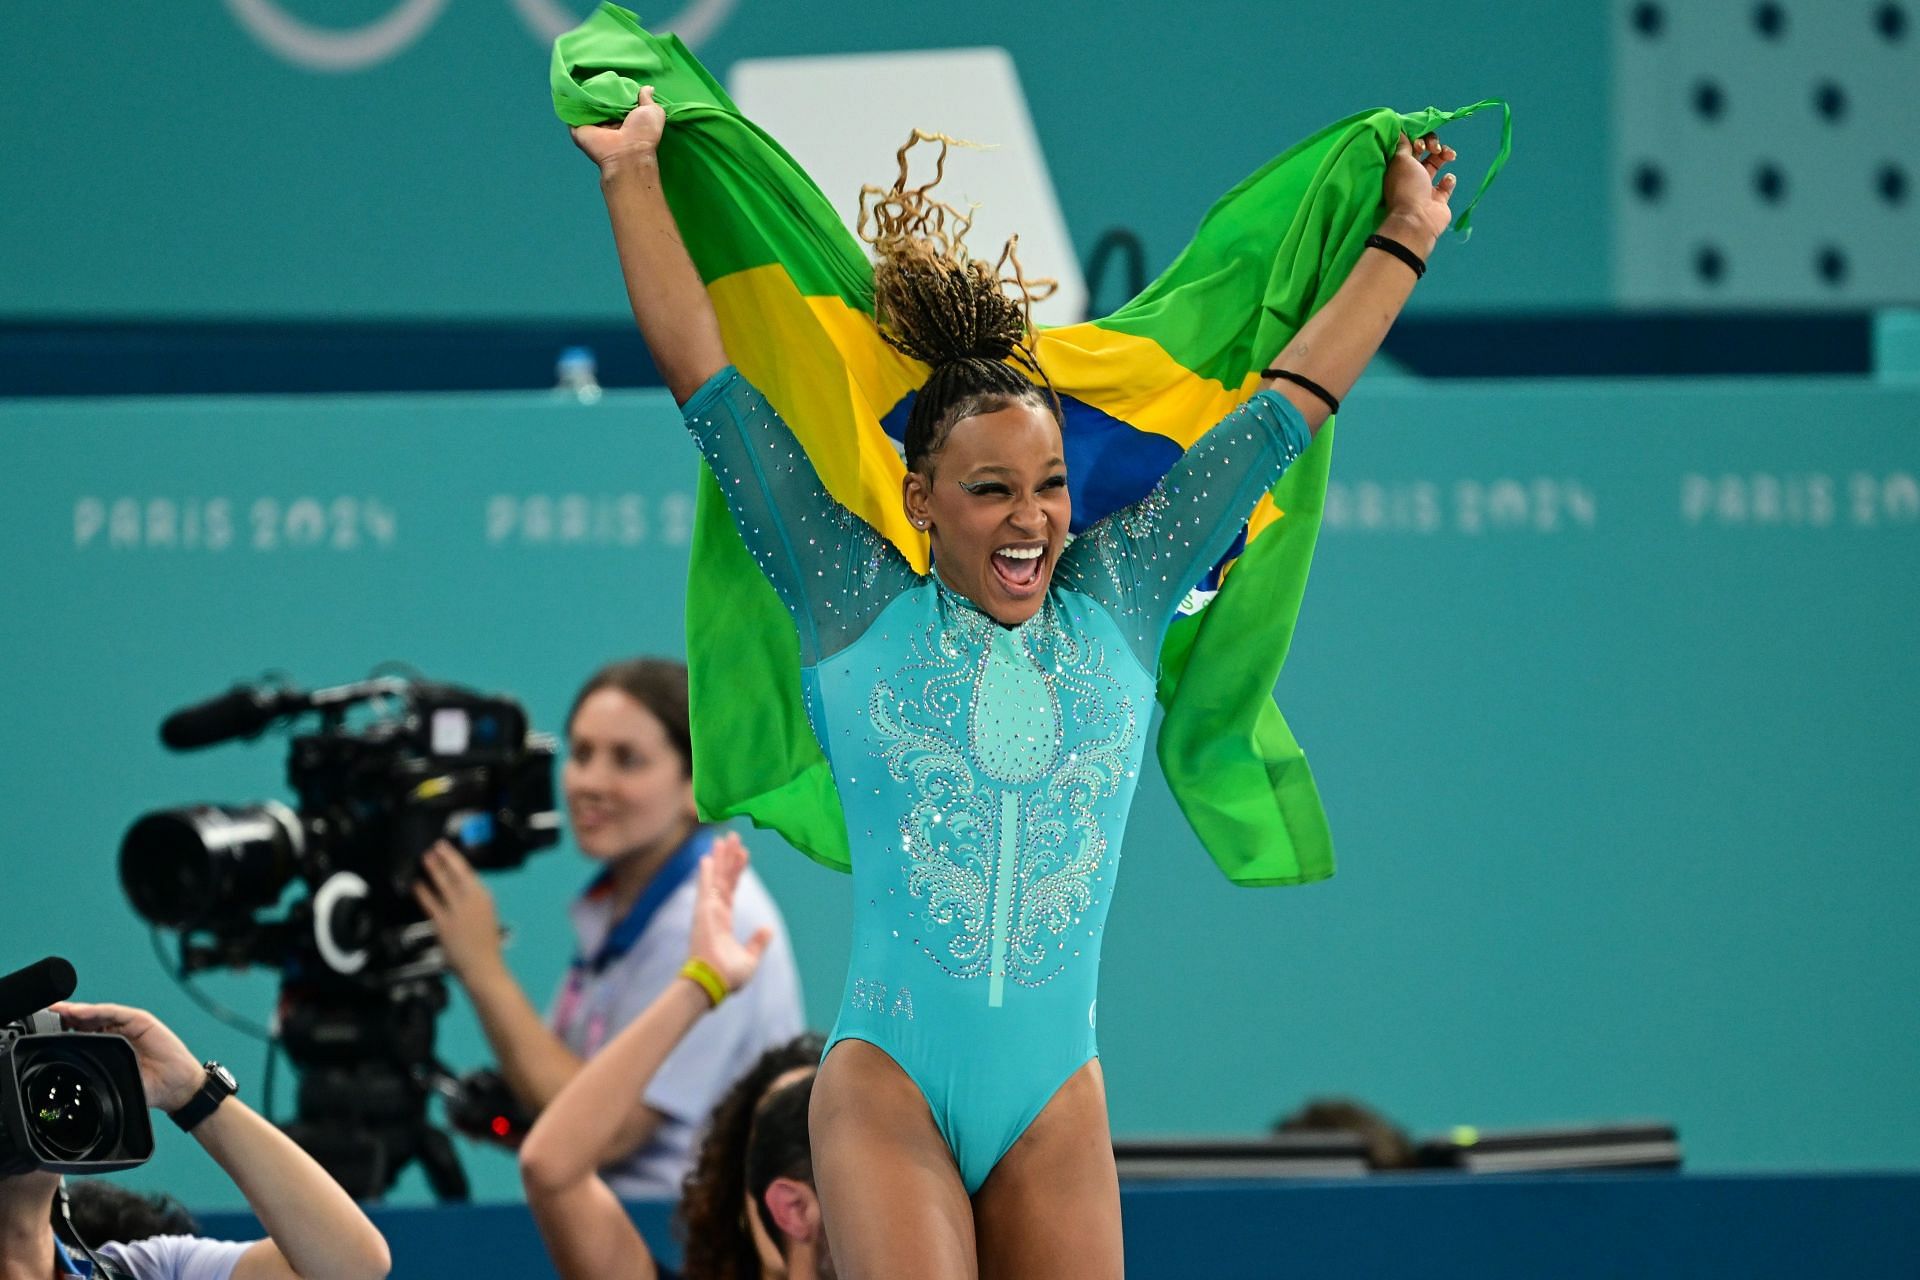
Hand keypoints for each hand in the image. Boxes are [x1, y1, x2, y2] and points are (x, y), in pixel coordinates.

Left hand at [51, 1002, 203, 1112]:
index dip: (60, 1031)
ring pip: (96, 1013)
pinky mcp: (141, 1020)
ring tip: (55, 1010)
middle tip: (41, 1016)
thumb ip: (95, 1074)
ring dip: (75, 1010)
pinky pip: (114, 1013)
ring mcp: (128, 1025)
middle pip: (85, 1020)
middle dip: (63, 1017)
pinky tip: (79, 1011)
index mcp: (107, 1047)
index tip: (39, 1031)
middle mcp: (115, 1033)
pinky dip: (95, 1011)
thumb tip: (66, 1081)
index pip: (80, 1034)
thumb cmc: (148, 1087)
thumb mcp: (113, 1083)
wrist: (176, 1088)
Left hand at [415, 840, 504, 978]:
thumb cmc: (486, 945)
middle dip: (443, 858)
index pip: (468, 872)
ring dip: (433, 869)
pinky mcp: (443, 923)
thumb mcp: (487, 916)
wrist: (483, 967)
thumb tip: (459, 888)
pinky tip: (416, 885)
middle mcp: (472, 900)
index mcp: (484, 897)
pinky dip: (422, 892)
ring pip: (443, 884)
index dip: (455, 858)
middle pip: (455, 873)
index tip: (446, 849)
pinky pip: (430, 903)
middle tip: (433, 847)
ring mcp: (457, 911)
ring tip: (425, 859)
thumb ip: (473, 902)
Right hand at [570, 83, 666, 170]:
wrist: (627, 153)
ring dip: (584, 92)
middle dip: (599, 89)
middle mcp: (607, 123)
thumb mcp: (653, 112)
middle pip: (600, 101)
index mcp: (624, 120)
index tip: (615, 79)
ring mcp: (592, 125)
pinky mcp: (577, 128)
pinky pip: (571, 111)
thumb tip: (647, 88)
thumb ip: (648, 99)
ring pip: (585, 104)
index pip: (617, 101)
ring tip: (584, 77)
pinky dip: (569, 100)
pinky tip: (570, 86)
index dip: (617, 90)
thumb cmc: (643, 134)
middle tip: (599, 76)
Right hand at [688, 833, 774, 992]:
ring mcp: (707, 911)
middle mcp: (714, 913)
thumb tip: (768, 928)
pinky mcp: (703, 912)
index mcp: (723, 923)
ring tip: (723, 838)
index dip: (736, 873)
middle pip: (723, 879)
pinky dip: (707, 872)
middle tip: (732, 837)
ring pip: (716, 878)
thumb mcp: (750, 958)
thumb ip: (758, 942)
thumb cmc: (728, 976)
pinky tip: (708, 856)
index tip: (743, 855)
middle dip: (728, 858)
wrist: (713, 983)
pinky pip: (707, 887)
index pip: (731, 891)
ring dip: (720, 858)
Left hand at [1382, 131, 1457, 248]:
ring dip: (1445, 155)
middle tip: (1435, 149)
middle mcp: (1412, 175)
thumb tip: (1400, 131)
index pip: (1411, 145)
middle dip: (1433, 144)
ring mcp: (1426, 187)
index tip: (1420, 143)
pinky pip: (1447, 183)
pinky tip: (1446, 180)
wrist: (1418, 220)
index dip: (1418, 139)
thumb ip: (1403, 145)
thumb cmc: (1407, 187)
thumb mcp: (1401, 161)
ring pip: (1438, 163)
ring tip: (1449, 156)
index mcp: (1400, 166)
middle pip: (1426, 152)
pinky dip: (1449, 179)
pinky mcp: (1439, 198)